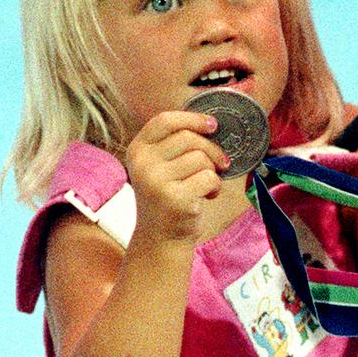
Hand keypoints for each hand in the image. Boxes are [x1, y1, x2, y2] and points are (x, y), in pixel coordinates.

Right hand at [124, 111, 230, 244]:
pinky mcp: (174, 198)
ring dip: (213, 171)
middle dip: (212, 150)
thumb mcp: (161, 166)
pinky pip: (209, 178)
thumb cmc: (168, 196)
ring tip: (205, 185)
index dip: (192, 118)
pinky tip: (207, 196)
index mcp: (137, 150)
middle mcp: (142, 164)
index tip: (212, 125)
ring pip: (201, 158)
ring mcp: (155, 181)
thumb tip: (210, 123)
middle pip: (189, 138)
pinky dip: (215, 187)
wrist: (160, 238)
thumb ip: (175, 144)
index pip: (164, 120)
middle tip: (220, 163)